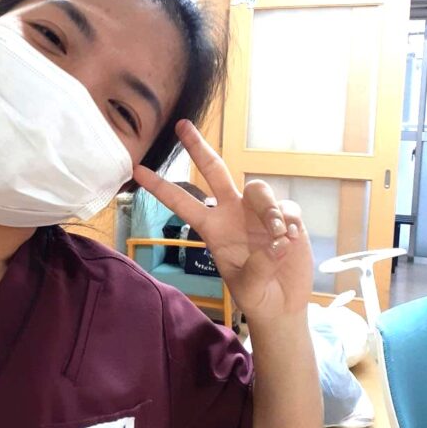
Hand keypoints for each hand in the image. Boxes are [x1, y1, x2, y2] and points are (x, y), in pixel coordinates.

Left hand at [134, 120, 312, 320]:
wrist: (282, 303)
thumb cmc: (256, 295)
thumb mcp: (248, 287)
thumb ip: (257, 267)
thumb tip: (276, 241)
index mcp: (213, 228)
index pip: (182, 202)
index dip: (160, 187)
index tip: (137, 169)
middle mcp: (233, 213)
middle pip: (214, 171)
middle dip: (198, 148)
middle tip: (181, 125)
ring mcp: (259, 213)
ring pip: (258, 188)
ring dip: (268, 209)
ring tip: (277, 235)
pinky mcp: (286, 217)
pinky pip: (286, 207)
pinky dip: (289, 222)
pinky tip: (290, 241)